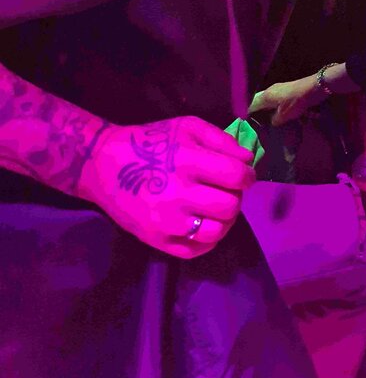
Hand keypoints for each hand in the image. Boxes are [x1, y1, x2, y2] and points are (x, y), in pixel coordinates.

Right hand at [78, 117, 255, 258]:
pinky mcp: (157, 241)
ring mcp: (166, 222)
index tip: (244, 175)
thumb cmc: (151, 142)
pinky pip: (196, 250)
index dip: (248, 176)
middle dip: (236, 197)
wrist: (104, 165)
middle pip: (230, 206)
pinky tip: (204, 223)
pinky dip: (208, 239)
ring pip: (217, 232)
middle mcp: (178, 194)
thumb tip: (248, 160)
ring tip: (217, 208)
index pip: (235, 176)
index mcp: (187, 161)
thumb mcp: (187, 127)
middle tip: (228, 191)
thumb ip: (221, 140)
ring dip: (225, 220)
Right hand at [248, 74, 326, 126]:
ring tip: (266, 120)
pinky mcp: (286, 90)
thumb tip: (272, 122)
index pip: (251, 106)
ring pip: (267, 101)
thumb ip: (275, 120)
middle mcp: (269, 91)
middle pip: (258, 102)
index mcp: (266, 96)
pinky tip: (278, 114)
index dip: (247, 114)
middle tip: (256, 123)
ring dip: (266, 110)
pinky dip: (274, 107)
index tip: (246, 123)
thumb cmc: (296, 102)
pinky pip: (275, 100)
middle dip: (257, 112)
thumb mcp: (284, 115)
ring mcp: (278, 89)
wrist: (313, 88)